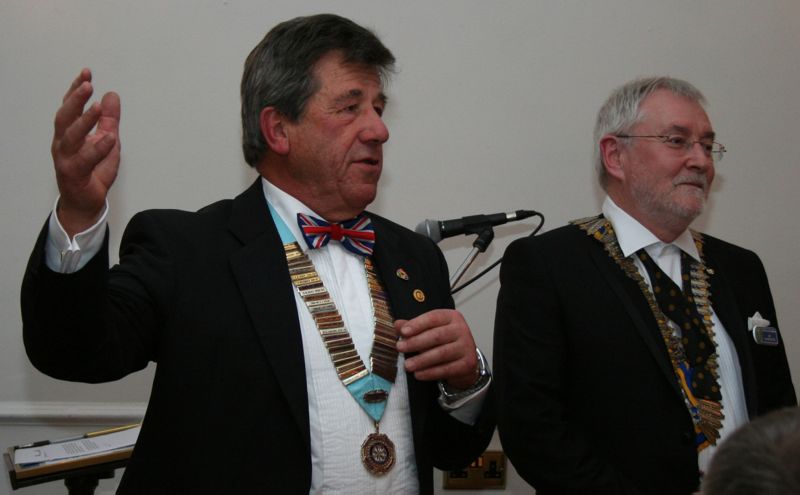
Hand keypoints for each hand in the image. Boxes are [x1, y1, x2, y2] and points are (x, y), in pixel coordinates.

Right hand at [52, 68, 120, 236]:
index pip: (70, 107)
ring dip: (84, 120)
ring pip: (71, 137)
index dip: (76, 89)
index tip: (86, 72)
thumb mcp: (107, 140)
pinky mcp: (74, 174)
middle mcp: (63, 143)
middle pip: (65, 117)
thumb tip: (112, 95)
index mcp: (68, 133)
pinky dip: (97, 148)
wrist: (85, 202)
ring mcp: (66, 159)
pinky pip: (85, 159)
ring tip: (97, 107)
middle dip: (75, 99)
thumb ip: (110, 120)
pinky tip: (109, 138)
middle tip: (87, 84)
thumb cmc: (93, 171)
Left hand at [395, 309, 478, 389]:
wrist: (464, 359)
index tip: (403, 332)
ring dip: (421, 360)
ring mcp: (467, 346)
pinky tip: (419, 374)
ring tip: (407, 365)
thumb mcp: (430, 330)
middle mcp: (461, 329)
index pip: (433, 318)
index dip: (417, 324)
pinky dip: (430, 373)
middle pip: (436, 336)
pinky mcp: (468, 363)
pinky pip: (446, 369)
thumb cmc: (444, 342)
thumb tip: (398, 325)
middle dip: (416, 342)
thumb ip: (414, 327)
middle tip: (400, 348)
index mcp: (452, 317)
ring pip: (441, 354)